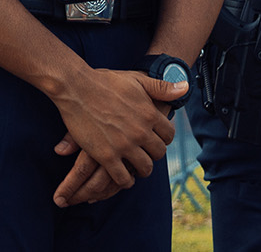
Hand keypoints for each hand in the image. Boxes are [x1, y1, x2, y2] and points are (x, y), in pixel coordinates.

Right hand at [47, 69, 182, 206]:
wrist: (76, 88)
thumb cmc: (105, 81)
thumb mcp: (136, 80)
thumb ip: (161, 87)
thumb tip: (185, 87)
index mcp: (149, 113)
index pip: (169, 135)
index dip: (163, 137)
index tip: (154, 138)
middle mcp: (140, 131)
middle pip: (159, 153)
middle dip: (153, 153)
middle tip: (144, 152)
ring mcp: (124, 145)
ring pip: (144, 168)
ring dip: (141, 168)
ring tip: (135, 165)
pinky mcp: (106, 156)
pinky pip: (123, 178)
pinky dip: (125, 180)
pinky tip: (123, 176)